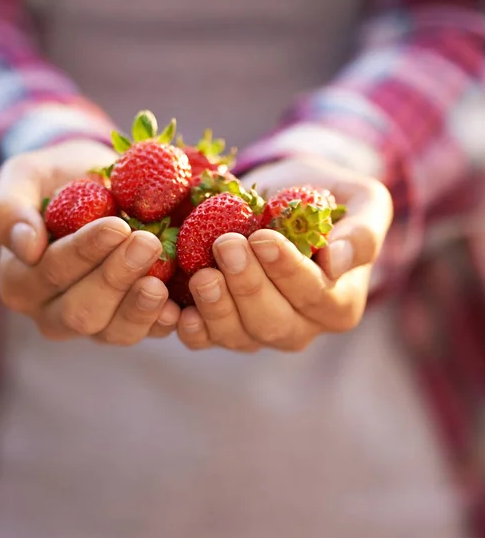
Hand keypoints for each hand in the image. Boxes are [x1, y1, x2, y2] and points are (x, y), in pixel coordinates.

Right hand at [0, 139, 179, 343]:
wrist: (96, 187)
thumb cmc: (57, 180)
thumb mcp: (24, 178)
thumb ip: (8, 209)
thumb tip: (26, 248)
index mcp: (21, 282)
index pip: (53, 271)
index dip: (85, 252)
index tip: (116, 226)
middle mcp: (52, 312)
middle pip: (81, 312)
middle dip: (116, 278)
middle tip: (147, 243)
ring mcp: (94, 324)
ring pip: (113, 332)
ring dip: (140, 307)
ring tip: (161, 280)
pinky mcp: (128, 323)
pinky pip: (144, 334)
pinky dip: (161, 322)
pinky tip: (177, 307)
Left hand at [176, 155, 392, 351]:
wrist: (282, 199)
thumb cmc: (323, 198)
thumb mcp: (361, 201)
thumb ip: (361, 231)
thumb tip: (338, 261)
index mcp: (338, 303)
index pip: (316, 296)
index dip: (288, 271)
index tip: (262, 238)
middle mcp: (300, 326)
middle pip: (274, 323)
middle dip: (248, 287)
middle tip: (226, 246)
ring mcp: (258, 330)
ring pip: (238, 336)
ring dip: (216, 308)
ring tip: (201, 275)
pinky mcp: (223, 326)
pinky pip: (205, 339)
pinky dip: (190, 328)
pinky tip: (176, 310)